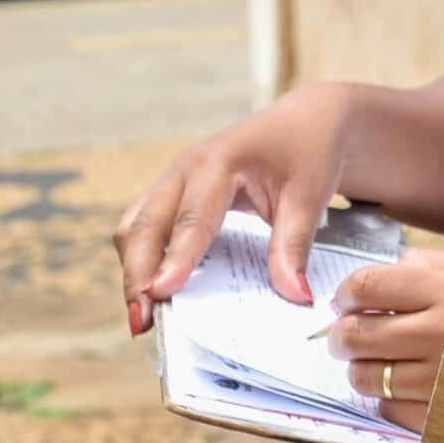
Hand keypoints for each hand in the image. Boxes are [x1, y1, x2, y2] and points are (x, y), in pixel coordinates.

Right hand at [115, 84, 356, 329]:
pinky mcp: (172, 193)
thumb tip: (294, 295)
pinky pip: (144, 228)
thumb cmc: (310, 151)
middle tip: (143, 323)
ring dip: (133, 270)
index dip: (175, 258)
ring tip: (144, 317)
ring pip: (134, 228)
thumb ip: (295, 245)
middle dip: (137, 274)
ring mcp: (172, 180)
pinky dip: (143, 260)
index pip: (191, 219)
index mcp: (218, 162)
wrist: (308, 119)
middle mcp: (184, 170)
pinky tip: (156, 292)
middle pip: (144, 226)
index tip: (161, 294)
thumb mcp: (310, 194)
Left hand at [318, 249, 443, 431]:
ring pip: (362, 376)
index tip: (349, 300)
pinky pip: (387, 407)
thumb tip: (377, 279)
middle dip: (341, 334)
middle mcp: (439, 335)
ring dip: (362, 367)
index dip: (346, 294)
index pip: (365, 287)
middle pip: (352, 335)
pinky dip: (388, 396)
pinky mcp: (442, 415)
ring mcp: (439, 379)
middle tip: (351, 333)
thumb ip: (427, 267)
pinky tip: (407, 384)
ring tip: (380, 360)